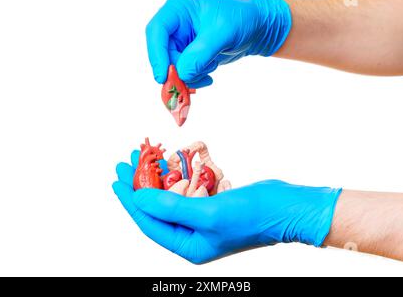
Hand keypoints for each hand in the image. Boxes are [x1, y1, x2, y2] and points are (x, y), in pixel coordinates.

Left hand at [113, 151, 341, 263]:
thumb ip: (169, 207)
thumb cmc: (251, 216)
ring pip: (172, 197)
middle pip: (158, 208)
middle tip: (127, 161)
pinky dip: (180, 176)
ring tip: (147, 156)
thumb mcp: (207, 213)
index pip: (149, 222)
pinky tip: (172, 162)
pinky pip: (188, 189)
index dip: (130, 200)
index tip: (117, 178)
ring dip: (160, 177)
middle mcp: (193, 235)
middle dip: (142, 184)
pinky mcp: (213, 205)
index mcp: (188, 245)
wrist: (285, 207)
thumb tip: (139, 198)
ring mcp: (203, 219)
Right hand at [146, 0, 291, 87]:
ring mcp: (181, 41)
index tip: (163, 76)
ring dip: (190, 75)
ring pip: (173, 67)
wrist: (257, 29)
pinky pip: (183, 73)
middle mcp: (176, 24)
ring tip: (210, 69)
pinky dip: (195, 78)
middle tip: (190, 82)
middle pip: (163, 54)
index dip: (157, 55)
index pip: (157, 32)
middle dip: (177, 70)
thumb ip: (200, 54)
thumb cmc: (242, 20)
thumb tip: (182, 74)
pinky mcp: (189, 55)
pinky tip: (210, 75)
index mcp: (178, 9)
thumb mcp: (222, 34)